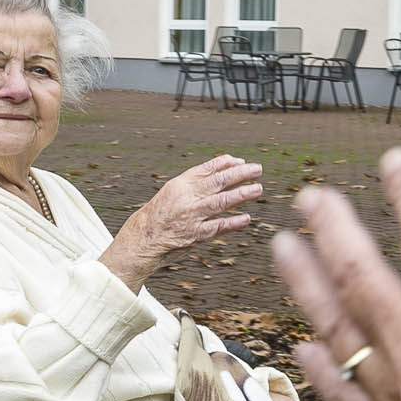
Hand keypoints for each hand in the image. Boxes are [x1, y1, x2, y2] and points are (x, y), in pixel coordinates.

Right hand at [102, 154, 263, 289]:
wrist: (142, 238)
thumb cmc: (160, 214)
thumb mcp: (172, 191)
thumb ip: (195, 182)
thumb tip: (221, 170)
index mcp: (180, 183)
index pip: (207, 169)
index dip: (226, 164)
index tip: (241, 161)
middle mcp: (186, 197)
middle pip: (218, 181)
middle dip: (240, 174)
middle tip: (257, 170)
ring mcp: (191, 216)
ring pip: (221, 201)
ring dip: (241, 195)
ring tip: (258, 190)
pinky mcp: (194, 234)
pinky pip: (217, 227)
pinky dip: (233, 223)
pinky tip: (246, 219)